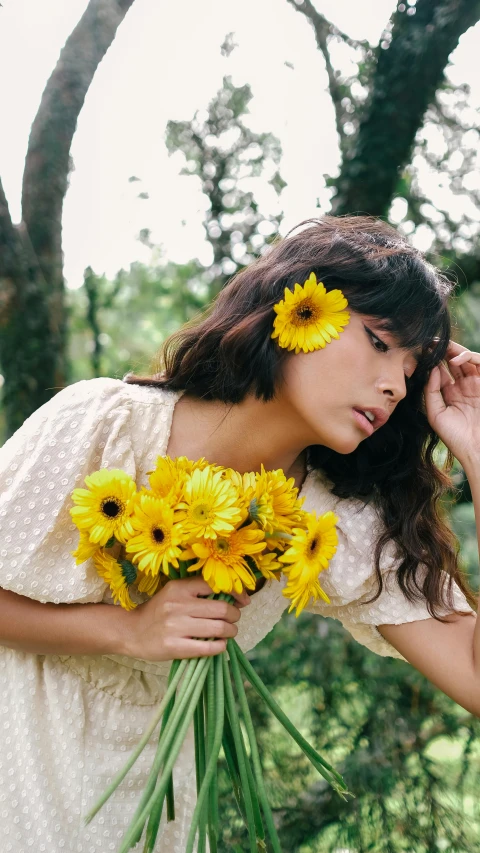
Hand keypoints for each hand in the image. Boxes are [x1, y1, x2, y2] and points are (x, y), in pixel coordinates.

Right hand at [120, 576, 249, 661]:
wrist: (132, 631)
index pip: (217, 585)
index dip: (237, 593)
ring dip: (230, 632)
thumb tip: (236, 598)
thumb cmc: (159, 611)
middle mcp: (179, 605)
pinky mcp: (175, 646)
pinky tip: (220, 645)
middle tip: (233, 620)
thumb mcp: (175, 593)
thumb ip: (200, 592)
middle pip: (223, 609)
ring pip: (219, 628)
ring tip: (228, 633)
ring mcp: (176, 626)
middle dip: (235, 616)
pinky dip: (220, 647)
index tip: (244, 601)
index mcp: (180, 587)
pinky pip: (208, 648)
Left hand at [424, 339, 479, 466]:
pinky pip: (479, 362)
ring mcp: (476, 384)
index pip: (440, 371)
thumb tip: (433, 369)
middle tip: (429, 342)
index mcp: (450, 394)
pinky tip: (455, 360)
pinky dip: (468, 357)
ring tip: (440, 346)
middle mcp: (463, 387)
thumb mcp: (436, 414)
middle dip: (441, 350)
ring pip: (465, 359)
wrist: (476, 449)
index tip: (419, 351)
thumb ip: (431, 391)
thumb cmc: (455, 436)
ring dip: (453, 349)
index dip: (431, 361)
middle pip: (452, 362)